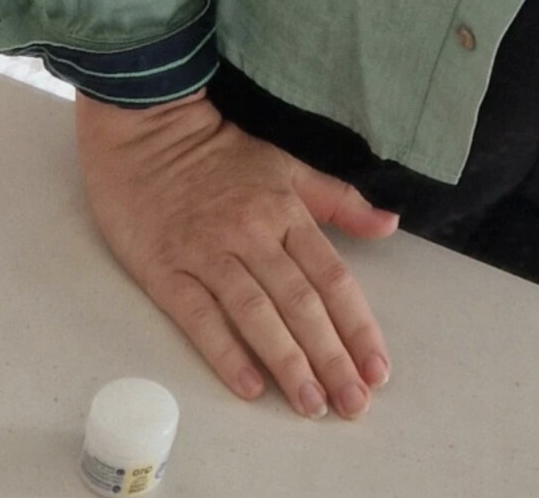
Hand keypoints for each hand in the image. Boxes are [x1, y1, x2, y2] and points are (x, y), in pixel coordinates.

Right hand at [75, 90, 398, 419]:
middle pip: (300, 303)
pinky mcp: (166, 272)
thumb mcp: (287, 167)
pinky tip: (250, 387)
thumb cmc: (221, 155)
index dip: (357, 325)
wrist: (149, 134)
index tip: (377, 368)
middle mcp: (252, 234)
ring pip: (256, 314)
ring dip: (288, 363)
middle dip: (331, 357)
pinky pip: (200, 318)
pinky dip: (226, 354)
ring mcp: (208, 254)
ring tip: (312, 405)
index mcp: (286, 211)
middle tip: (354, 404)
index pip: (331, 276)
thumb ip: (339, 201)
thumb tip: (389, 224)